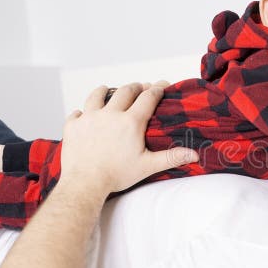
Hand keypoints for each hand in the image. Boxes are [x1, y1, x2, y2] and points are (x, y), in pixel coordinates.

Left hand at [59, 82, 198, 194]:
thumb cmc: (117, 175)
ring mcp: (89, 118)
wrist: (85, 182)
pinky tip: (83, 115)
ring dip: (105, 91)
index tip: (163, 85)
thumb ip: (171, 157)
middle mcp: (110, 114)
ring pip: (97, 95)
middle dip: (135, 87)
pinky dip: (81, 113)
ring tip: (108, 90)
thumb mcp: (148, 166)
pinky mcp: (73, 126)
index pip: (148, 97)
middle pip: (125, 91)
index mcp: (130, 122)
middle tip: (141, 87)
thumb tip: (194, 155)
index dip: (157, 89)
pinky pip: (76, 113)